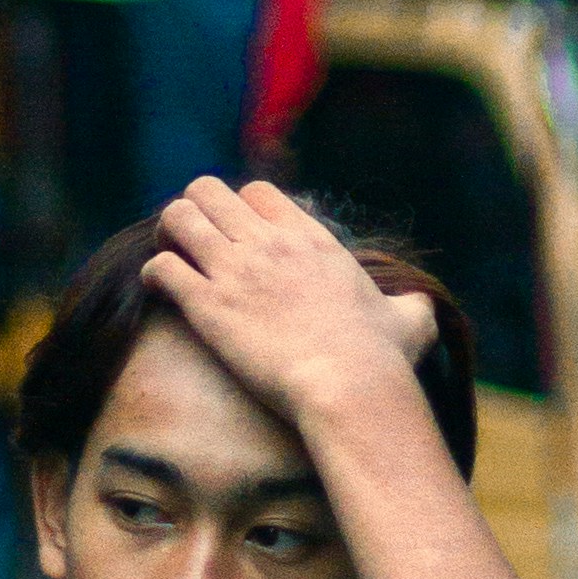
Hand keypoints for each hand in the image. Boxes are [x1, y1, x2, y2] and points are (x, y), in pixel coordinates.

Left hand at [143, 177, 439, 445]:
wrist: (348, 387)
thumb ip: (412, 305)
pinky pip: (161, 267)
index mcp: (309, 238)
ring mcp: (235, 270)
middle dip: (194, 213)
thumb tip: (423, 308)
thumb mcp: (411, 319)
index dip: (239, 210)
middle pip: (207, 190)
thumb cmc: (382, 360)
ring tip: (173, 262)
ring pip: (177, 217)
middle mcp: (267, 243)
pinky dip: (154, 276)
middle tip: (193, 247)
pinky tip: (161, 293)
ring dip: (168, 235)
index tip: (237, 237)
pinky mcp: (209, 306)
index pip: (256, 192)